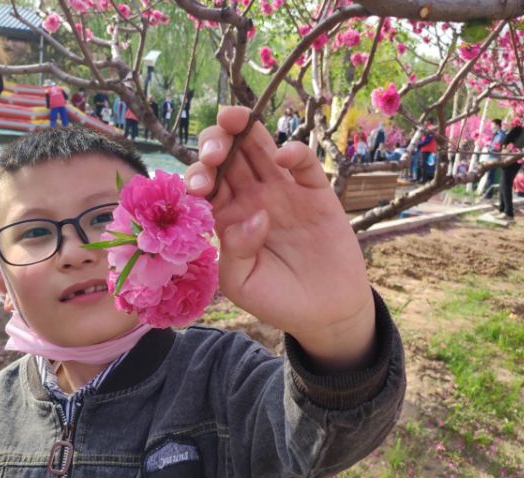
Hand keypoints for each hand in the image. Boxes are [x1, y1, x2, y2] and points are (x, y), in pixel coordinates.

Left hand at [185, 107, 375, 369]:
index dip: (198, 174)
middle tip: (215, 152)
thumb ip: (234, 252)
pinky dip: (294, 152)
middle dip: (214, 142)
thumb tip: (253, 216)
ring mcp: (284, 191)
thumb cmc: (277, 299)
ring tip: (235, 119)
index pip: (206, 183)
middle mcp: (252, 197)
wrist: (325, 312)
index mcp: (227, 216)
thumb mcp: (242, 284)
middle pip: (227, 157)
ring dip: (246, 130)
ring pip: (260, 148)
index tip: (198, 185)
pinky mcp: (316, 192)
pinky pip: (304, 163)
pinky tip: (283, 157)